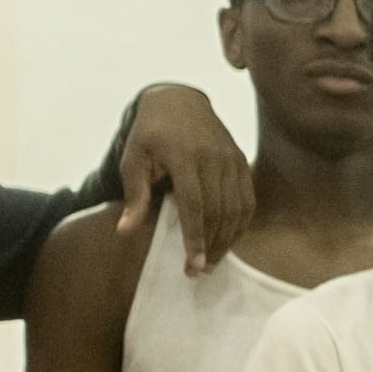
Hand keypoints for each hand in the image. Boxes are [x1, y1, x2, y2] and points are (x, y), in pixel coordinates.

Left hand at [114, 83, 254, 271]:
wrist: (179, 100)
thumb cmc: (150, 134)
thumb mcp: (132, 159)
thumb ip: (134, 196)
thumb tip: (124, 232)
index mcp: (183, 156)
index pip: (194, 205)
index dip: (195, 238)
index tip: (192, 265)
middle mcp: (213, 157)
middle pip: (219, 212)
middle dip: (210, 246)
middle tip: (198, 271)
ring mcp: (231, 159)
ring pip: (237, 209)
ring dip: (227, 240)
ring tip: (212, 261)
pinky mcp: (242, 162)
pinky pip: (248, 200)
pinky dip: (241, 224)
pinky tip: (228, 239)